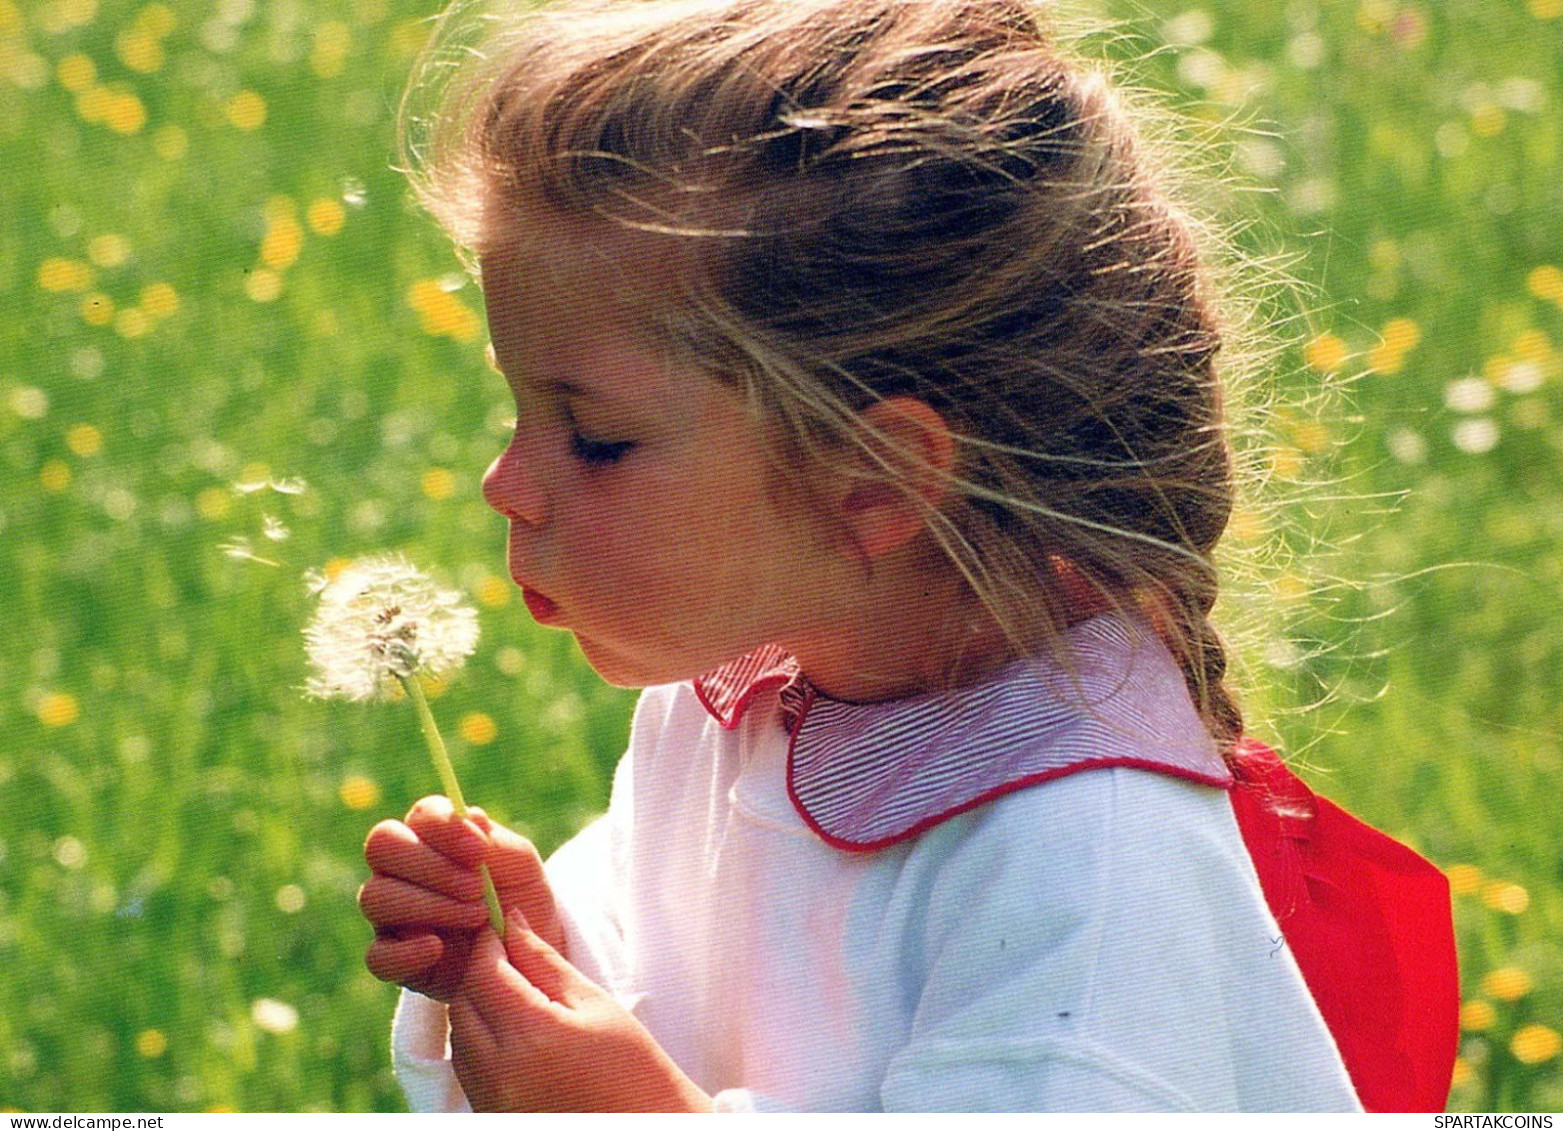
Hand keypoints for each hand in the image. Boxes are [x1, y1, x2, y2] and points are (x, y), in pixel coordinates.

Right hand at [359, 795, 562, 1000]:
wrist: (528, 956)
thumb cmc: (521, 899)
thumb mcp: (521, 867)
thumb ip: (497, 842)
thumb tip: (472, 816)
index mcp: (432, 837)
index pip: (420, 815)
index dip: (444, 828)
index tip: (479, 851)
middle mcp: (401, 870)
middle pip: (382, 845)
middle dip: (431, 865)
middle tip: (476, 887)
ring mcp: (391, 915)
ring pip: (375, 896)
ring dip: (430, 905)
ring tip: (478, 916)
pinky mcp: (392, 960)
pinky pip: (377, 956)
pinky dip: (406, 952)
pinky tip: (437, 949)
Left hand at [449, 911, 711, 1111]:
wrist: (643, 1125)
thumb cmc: (632, 1067)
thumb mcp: (594, 1003)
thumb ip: (545, 961)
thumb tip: (511, 921)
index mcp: (533, 1037)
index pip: (485, 974)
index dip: (489, 944)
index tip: (501, 927)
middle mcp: (501, 1073)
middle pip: (462, 1003)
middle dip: (480, 974)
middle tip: (509, 958)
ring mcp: (491, 1100)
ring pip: (458, 1037)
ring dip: (476, 1008)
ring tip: (516, 998)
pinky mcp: (489, 1114)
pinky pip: (466, 1068)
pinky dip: (478, 1042)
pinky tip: (513, 1033)